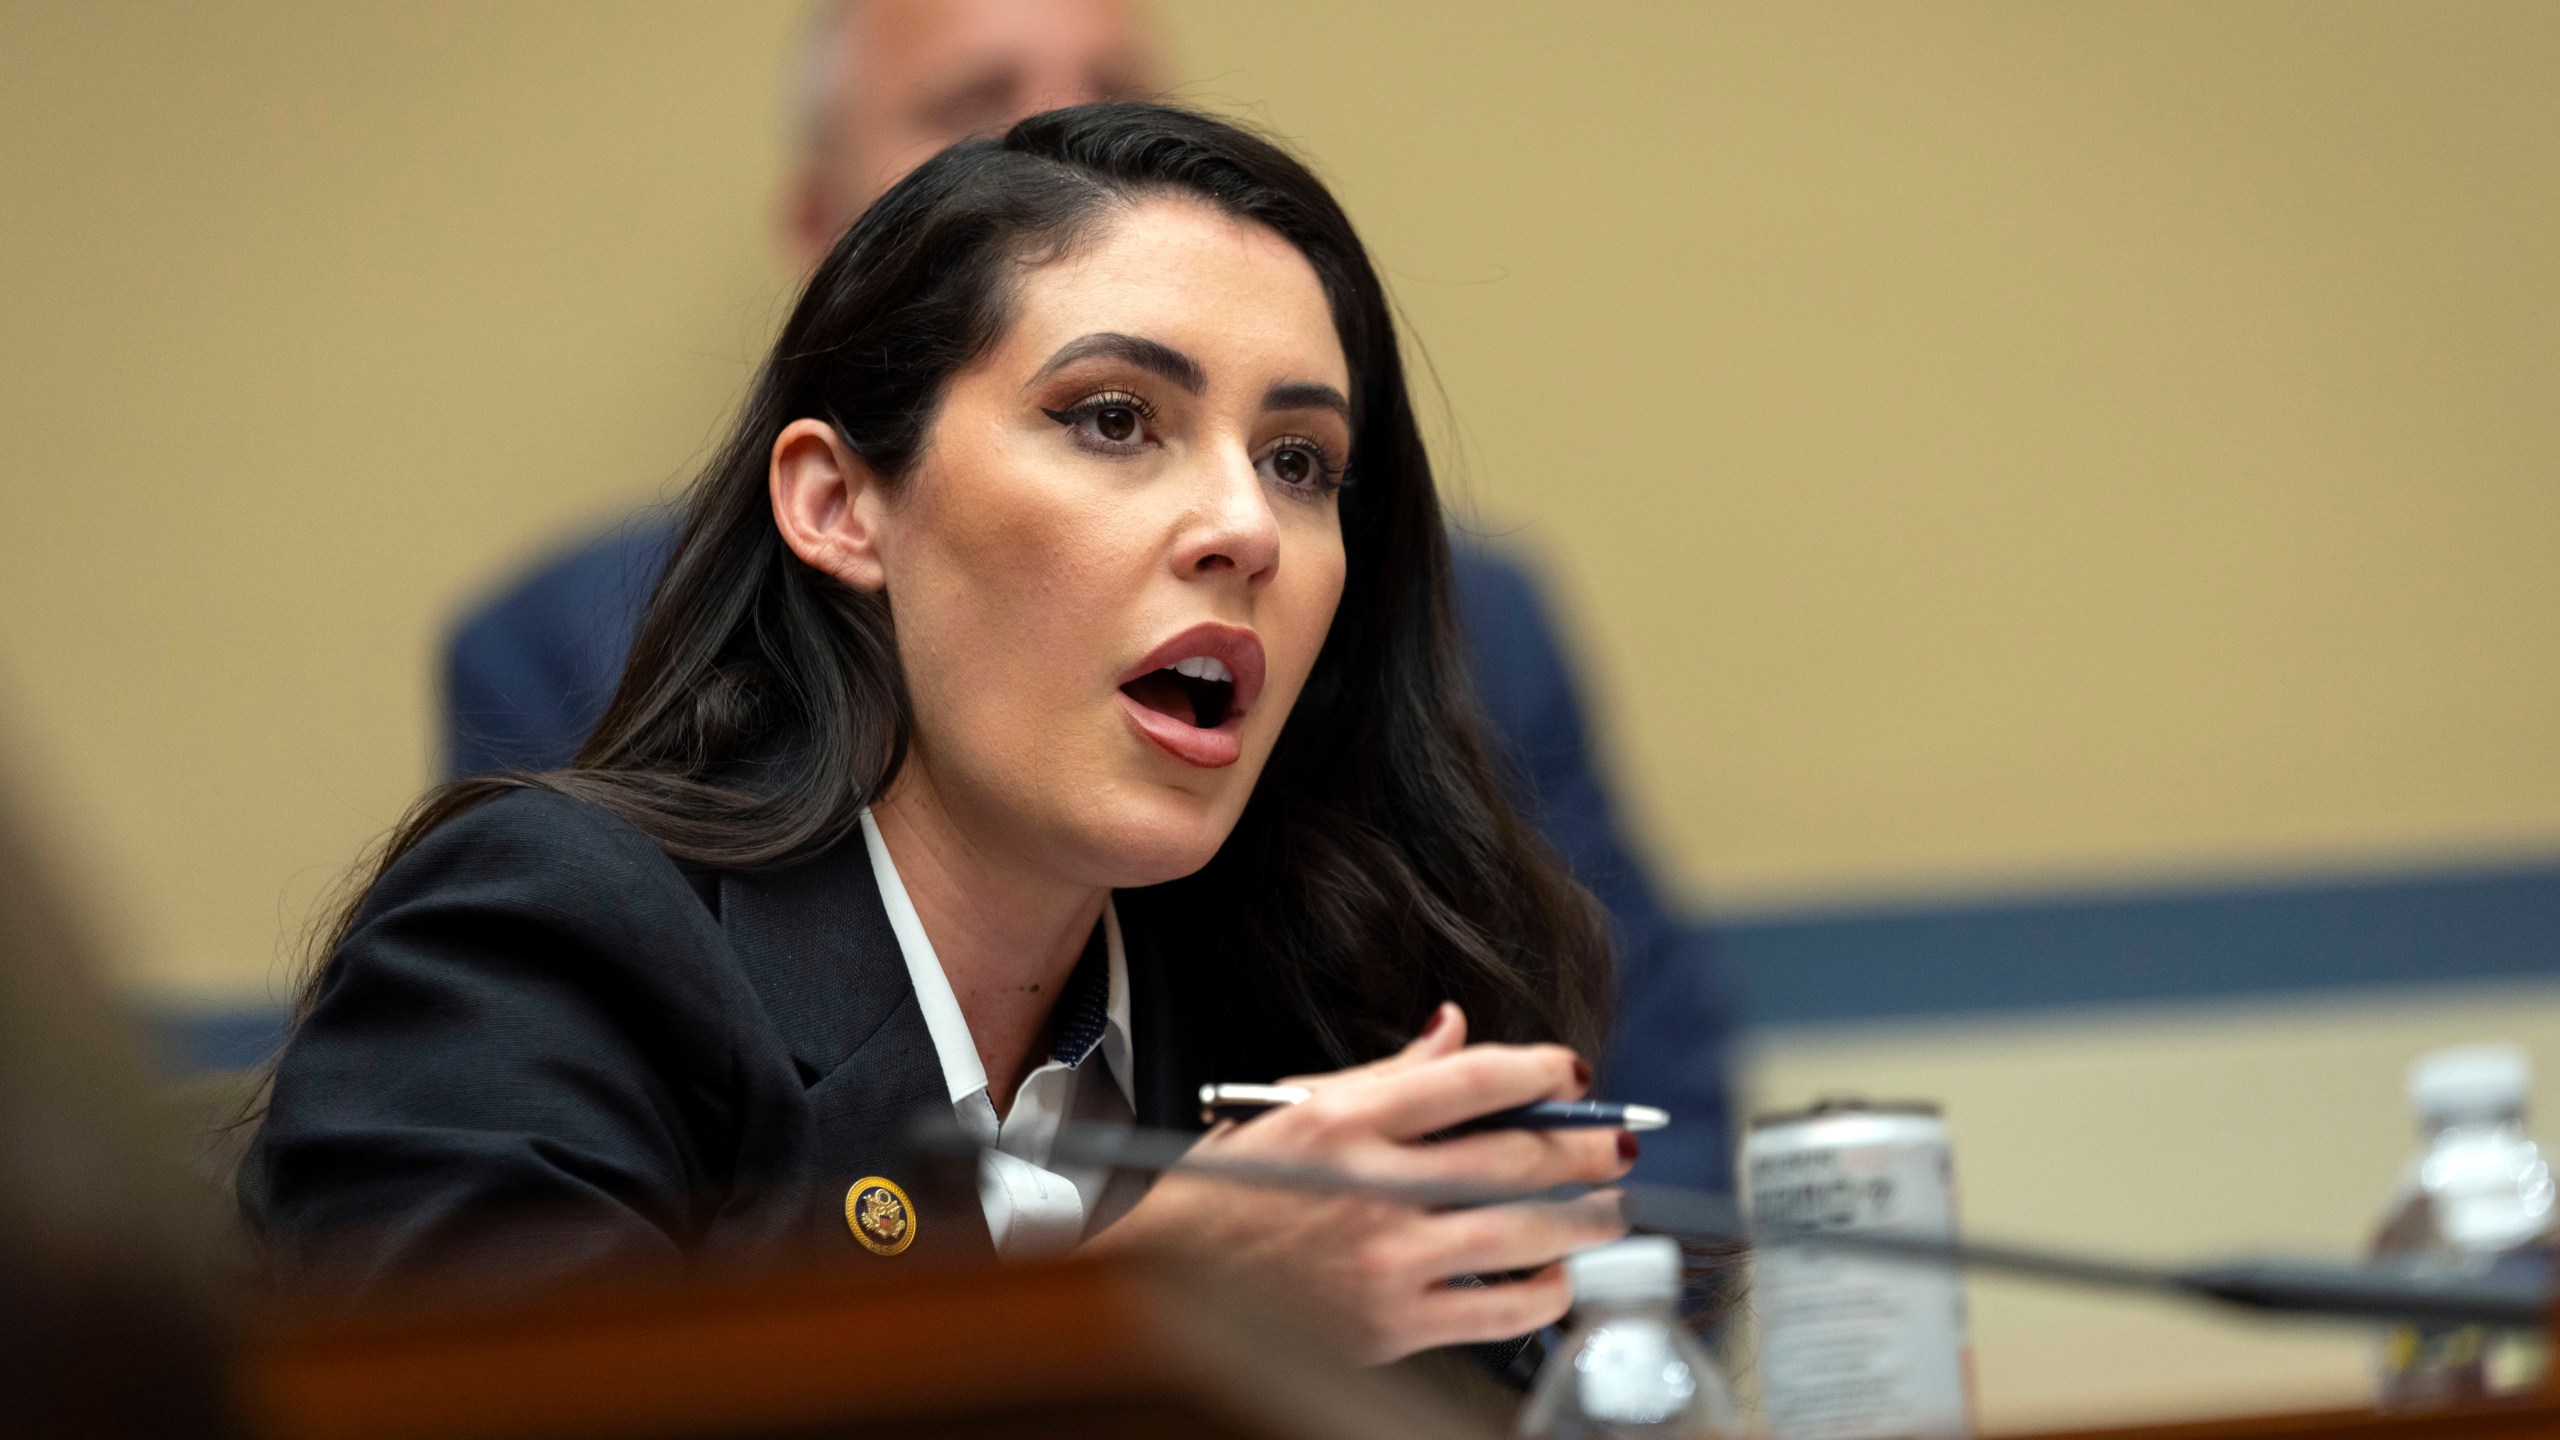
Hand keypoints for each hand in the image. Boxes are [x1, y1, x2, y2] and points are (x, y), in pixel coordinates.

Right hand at [1081, 1003, 1631, 1362]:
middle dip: (1584, 1149)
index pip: (1471, 1080)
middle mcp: (1371, 1188)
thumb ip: (1384, 1072)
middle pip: (1513, 1158)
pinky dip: (1540, 1295)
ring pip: (1519, 1235)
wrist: (1162, 1287)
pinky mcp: (1388, 1327)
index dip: (1538, 1071)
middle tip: (1621, 1144)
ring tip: (1610, 1212)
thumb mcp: (1292, 1109)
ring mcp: (1384, 1263)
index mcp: (1345, 1120)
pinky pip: (1493, 1313)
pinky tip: (1554, 1280)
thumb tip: (1454, 1029)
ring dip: (1581, 1221)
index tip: (1573, 1073)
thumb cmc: (1226, 1192)